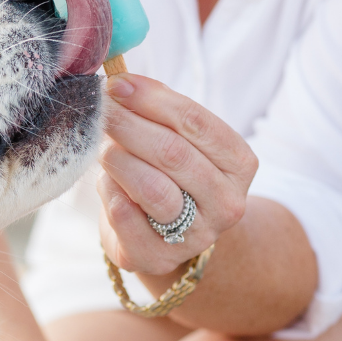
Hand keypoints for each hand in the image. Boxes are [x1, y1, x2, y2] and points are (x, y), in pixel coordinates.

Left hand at [97, 75, 257, 276]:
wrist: (167, 238)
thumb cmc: (171, 177)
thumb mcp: (178, 141)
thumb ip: (158, 112)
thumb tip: (120, 82)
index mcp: (240, 165)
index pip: (196, 123)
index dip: (153, 100)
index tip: (118, 84)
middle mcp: (226, 203)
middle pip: (173, 154)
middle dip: (130, 125)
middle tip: (101, 110)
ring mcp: (196, 236)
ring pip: (153, 188)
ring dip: (119, 159)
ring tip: (103, 147)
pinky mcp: (159, 258)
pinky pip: (127, 217)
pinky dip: (109, 191)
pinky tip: (105, 181)